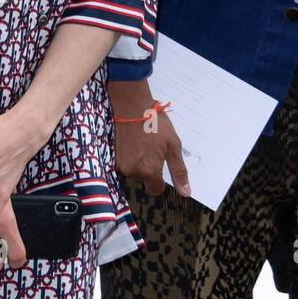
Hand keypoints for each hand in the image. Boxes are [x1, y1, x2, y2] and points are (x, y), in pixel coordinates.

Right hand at [108, 81, 190, 197]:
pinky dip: (129, 156)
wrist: (131, 105)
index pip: (156, 190)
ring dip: (138, 162)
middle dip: (149, 168)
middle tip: (152, 148)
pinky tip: (133, 142)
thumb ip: (178, 171)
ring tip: (142, 143)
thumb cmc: (155, 123)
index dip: (161, 180)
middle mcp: (133, 172)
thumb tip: (185, 193)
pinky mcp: (112, 157)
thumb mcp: (173, 145)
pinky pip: (124, 163)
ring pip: (133, 171)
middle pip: (144, 180)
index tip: (161, 164)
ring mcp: (120, 165)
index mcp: (149, 171)